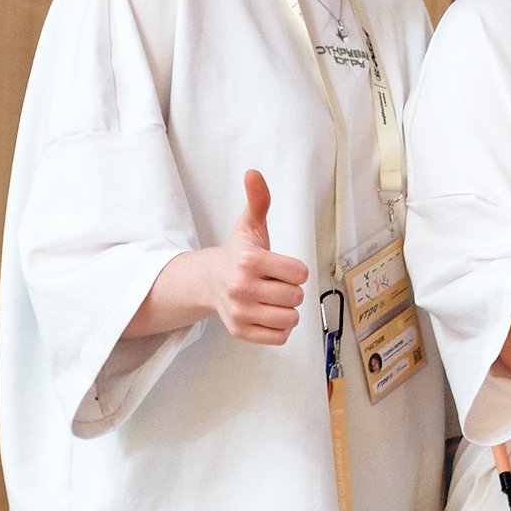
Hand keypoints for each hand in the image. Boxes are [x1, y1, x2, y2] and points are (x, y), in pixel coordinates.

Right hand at [211, 170, 309, 343]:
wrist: (210, 281)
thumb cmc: (239, 253)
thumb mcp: (250, 225)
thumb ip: (258, 200)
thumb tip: (253, 173)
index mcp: (249, 261)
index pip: (300, 273)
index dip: (296, 270)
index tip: (281, 266)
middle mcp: (241, 288)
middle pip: (296, 296)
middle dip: (291, 289)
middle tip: (274, 282)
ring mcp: (239, 312)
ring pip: (291, 318)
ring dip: (287, 309)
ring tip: (270, 298)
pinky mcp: (240, 332)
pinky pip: (280, 337)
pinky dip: (279, 328)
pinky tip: (267, 313)